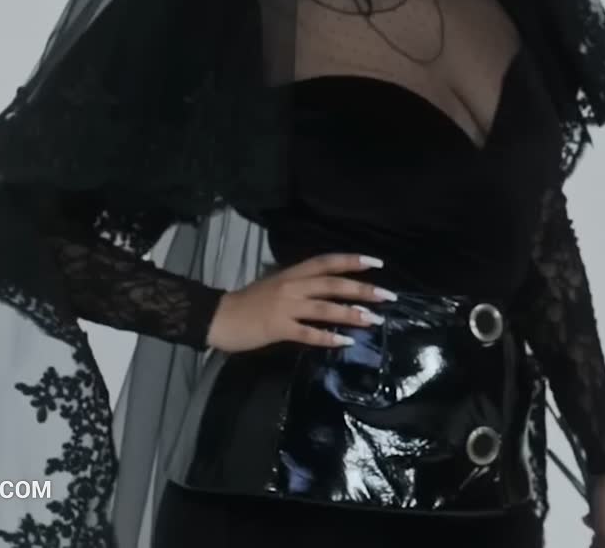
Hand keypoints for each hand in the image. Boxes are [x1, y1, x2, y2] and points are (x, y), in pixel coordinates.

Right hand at [205, 253, 395, 352]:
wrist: (218, 316)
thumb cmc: (248, 301)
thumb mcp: (276, 283)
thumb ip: (300, 283)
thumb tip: (327, 287)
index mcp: (293, 273)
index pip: (327, 262)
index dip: (352, 261)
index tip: (377, 263)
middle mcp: (292, 286)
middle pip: (333, 284)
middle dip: (362, 290)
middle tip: (387, 296)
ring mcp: (286, 307)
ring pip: (325, 308)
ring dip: (351, 314)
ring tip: (372, 320)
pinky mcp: (278, 328)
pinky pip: (308, 333)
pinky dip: (327, 338)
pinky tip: (344, 342)